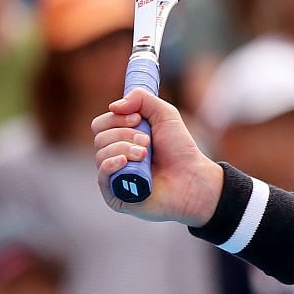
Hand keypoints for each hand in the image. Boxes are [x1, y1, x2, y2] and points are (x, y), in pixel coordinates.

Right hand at [92, 87, 222, 225]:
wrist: (193, 178)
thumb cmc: (180, 150)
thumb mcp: (165, 114)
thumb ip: (142, 98)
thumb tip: (113, 106)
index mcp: (120, 140)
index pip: (100, 124)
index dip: (116, 119)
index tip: (138, 119)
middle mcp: (114, 157)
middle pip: (100, 138)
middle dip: (125, 135)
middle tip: (148, 141)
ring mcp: (114, 177)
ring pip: (101, 155)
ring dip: (124, 149)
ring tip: (145, 154)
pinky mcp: (116, 195)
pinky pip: (102, 176)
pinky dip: (111, 164)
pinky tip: (125, 161)